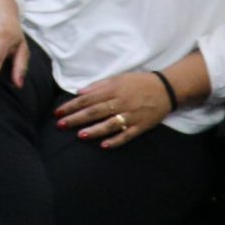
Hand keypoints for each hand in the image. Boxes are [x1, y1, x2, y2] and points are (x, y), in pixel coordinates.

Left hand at [55, 71, 173, 147]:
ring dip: (95, 130)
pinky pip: (127, 135)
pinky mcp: (141, 126)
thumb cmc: (138, 82)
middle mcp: (121, 102)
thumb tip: (79, 92)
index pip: (88, 98)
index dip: (72, 105)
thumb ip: (99, 86)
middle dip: (76, 118)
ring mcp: (132, 115)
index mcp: (114, 89)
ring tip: (80, 135)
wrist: (166, 89)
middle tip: (61, 124)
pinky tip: (104, 145)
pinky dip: (116, 140)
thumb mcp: (118, 78)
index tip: (58, 112)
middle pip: (95, 111)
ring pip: (110, 124)